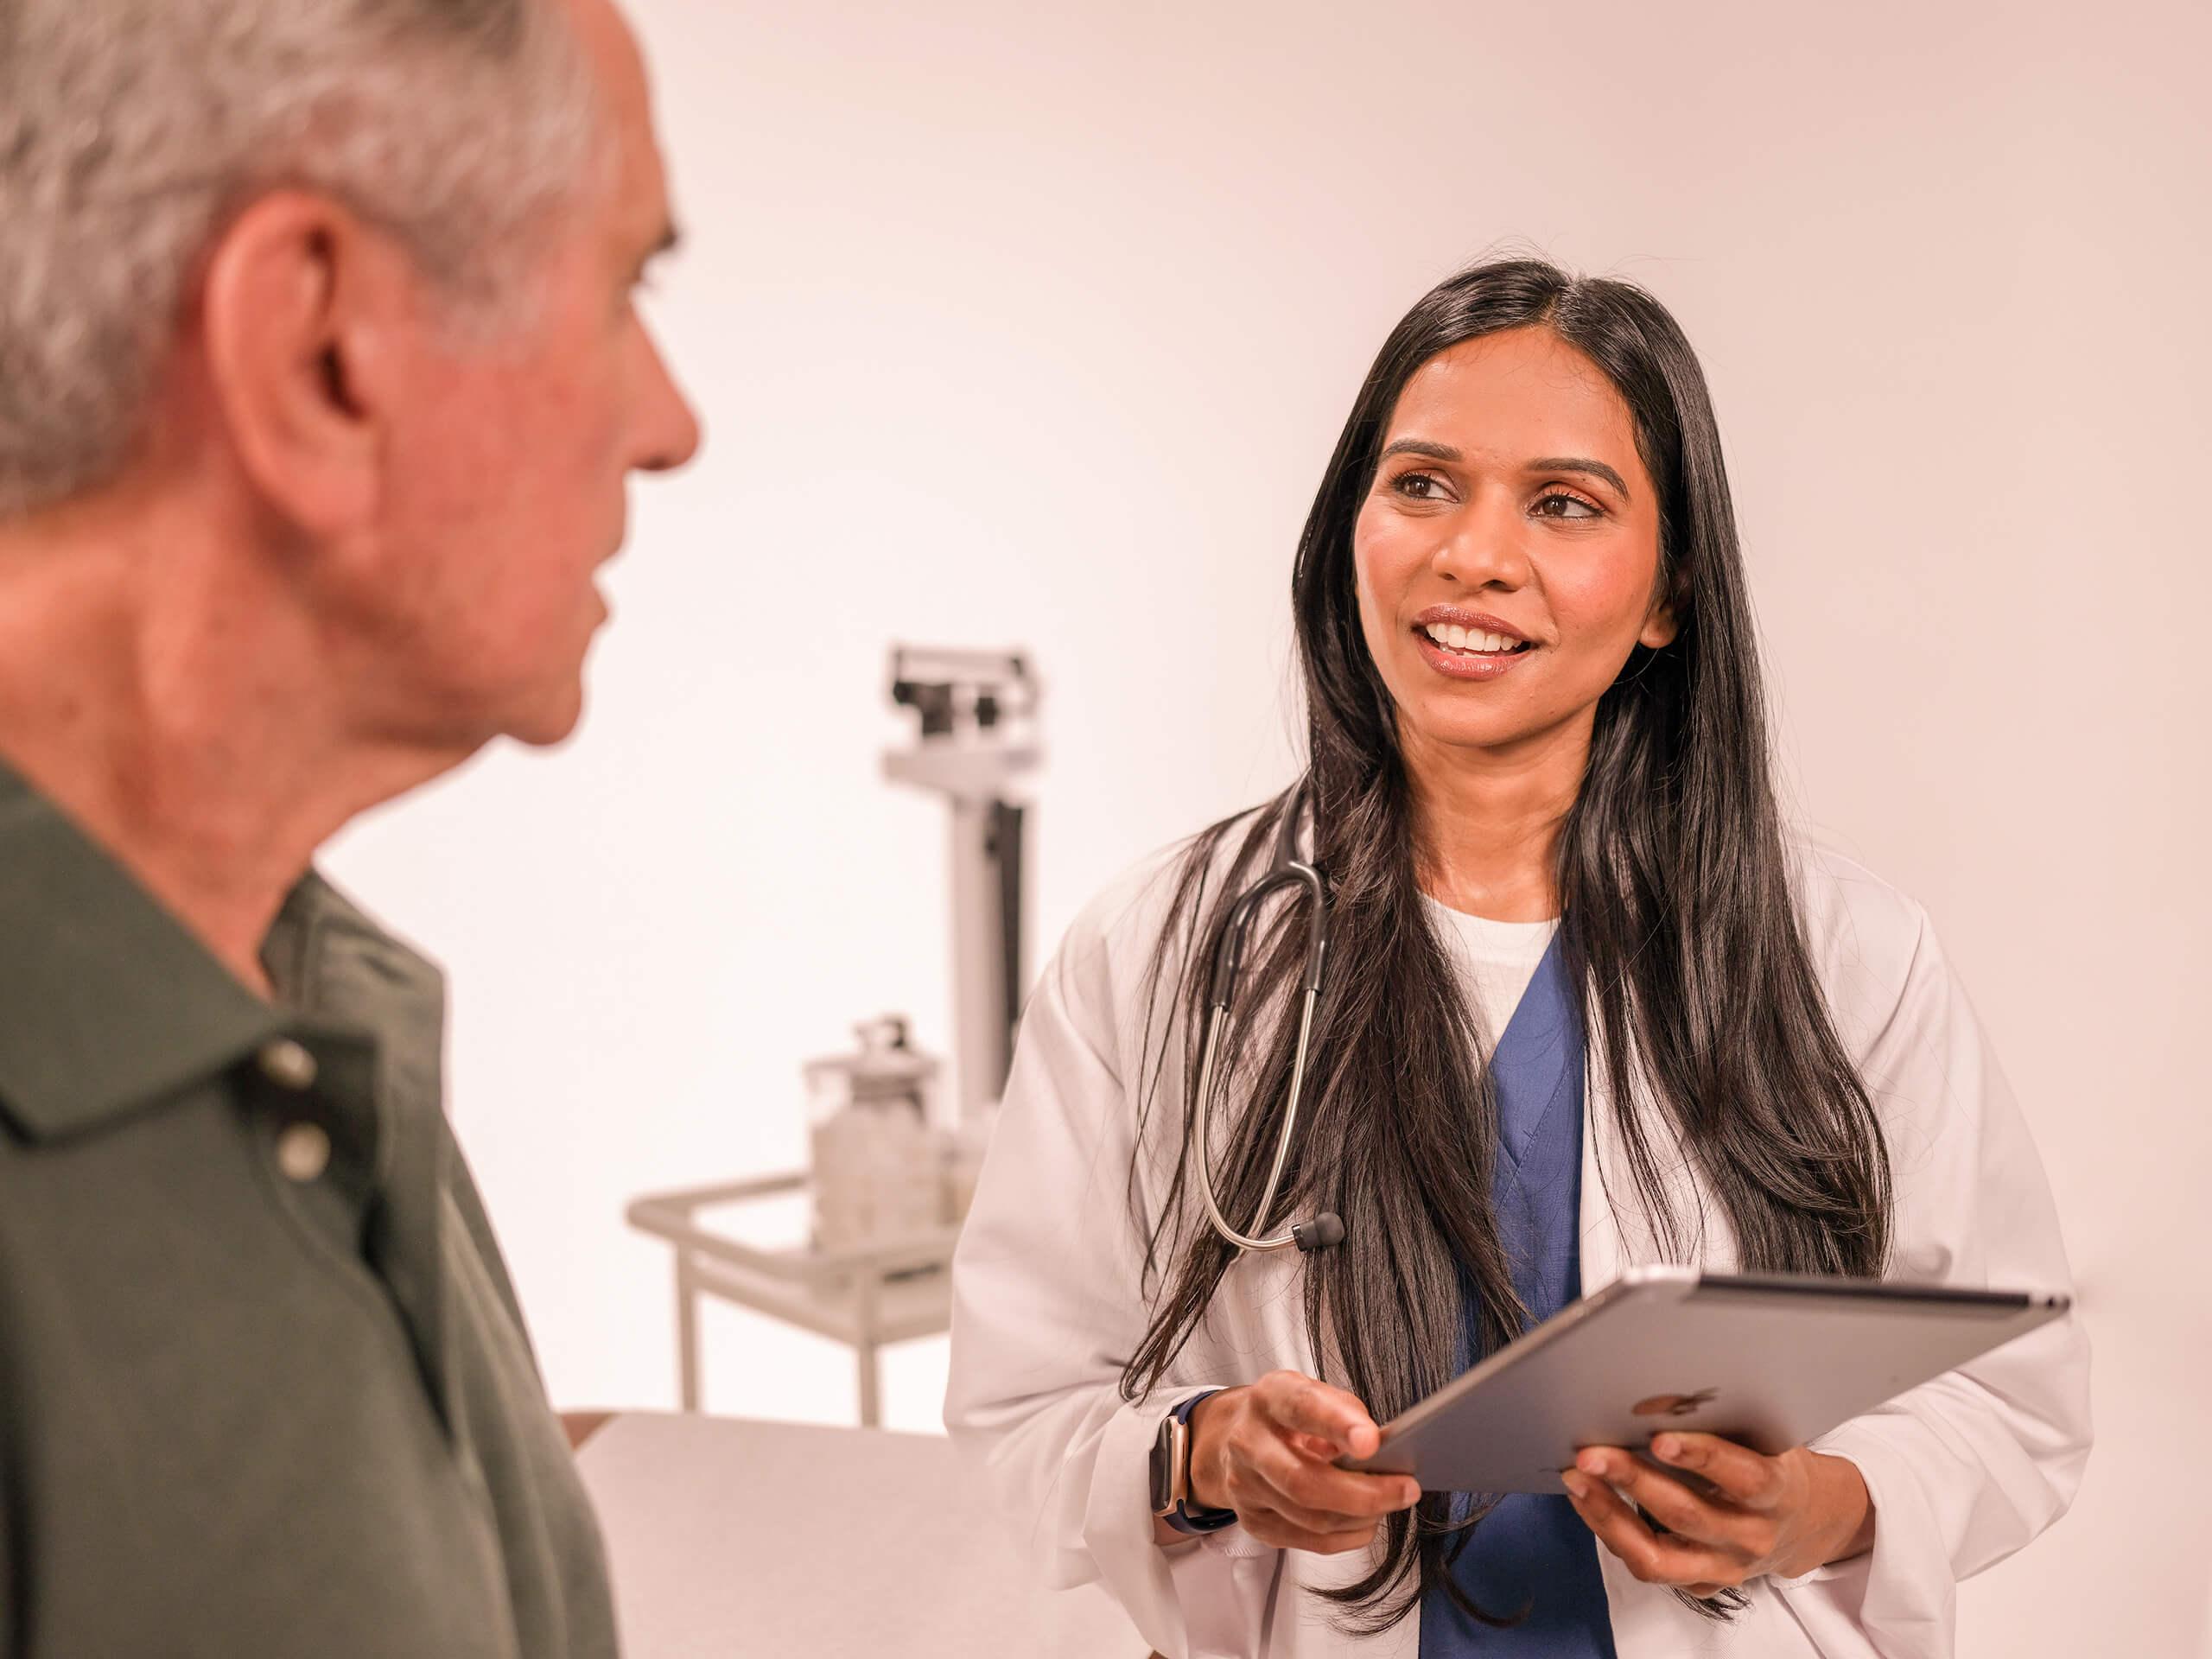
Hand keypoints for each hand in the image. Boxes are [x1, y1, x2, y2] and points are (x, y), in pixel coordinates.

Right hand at [1182, 1370, 1421, 1554]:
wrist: (1236, 1438)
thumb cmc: (1289, 1416)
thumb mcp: (1315, 1393)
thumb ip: (1346, 1412)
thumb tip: (1382, 1449)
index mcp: (1269, 1398)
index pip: (1302, 1409)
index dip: (1338, 1426)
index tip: (1372, 1443)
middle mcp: (1248, 1442)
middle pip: (1304, 1482)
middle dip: (1364, 1494)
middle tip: (1407, 1490)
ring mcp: (1245, 1487)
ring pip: (1311, 1519)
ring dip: (1362, 1517)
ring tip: (1390, 1503)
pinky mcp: (1253, 1522)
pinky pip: (1310, 1542)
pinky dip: (1348, 1536)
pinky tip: (1366, 1523)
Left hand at [1559, 1433, 1874, 1596]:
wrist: (1806, 1524)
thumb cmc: (1775, 1466)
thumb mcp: (1769, 1441)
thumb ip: (1729, 1425)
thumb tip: (1661, 1393)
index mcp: (1777, 1494)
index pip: (1745, 1478)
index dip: (1702, 1457)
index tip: (1660, 1438)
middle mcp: (1750, 1537)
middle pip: (1687, 1515)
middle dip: (1633, 1481)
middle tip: (1592, 1454)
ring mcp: (1724, 1567)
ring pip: (1657, 1557)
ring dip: (1609, 1515)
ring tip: (1577, 1479)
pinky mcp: (1700, 1583)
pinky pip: (1647, 1566)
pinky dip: (1611, 1533)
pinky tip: (1588, 1502)